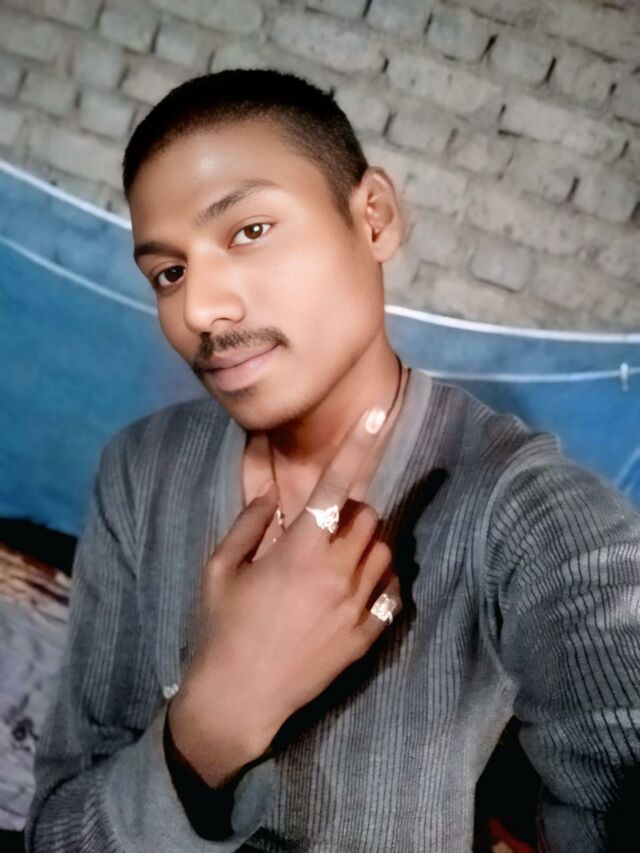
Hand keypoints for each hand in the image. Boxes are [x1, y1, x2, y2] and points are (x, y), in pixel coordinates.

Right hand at [168, 405, 400, 785]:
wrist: (238, 701)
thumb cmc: (221, 629)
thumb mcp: (219, 569)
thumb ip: (248, 524)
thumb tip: (272, 498)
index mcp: (298, 551)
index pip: (334, 486)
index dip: (357, 445)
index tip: (378, 413)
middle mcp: (336, 573)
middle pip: (368, 516)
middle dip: (350, 511)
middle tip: (322, 527)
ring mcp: (357, 607)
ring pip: (385, 550)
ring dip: (366, 542)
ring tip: (336, 557)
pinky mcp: (367, 636)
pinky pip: (393, 592)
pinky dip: (381, 578)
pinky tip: (357, 586)